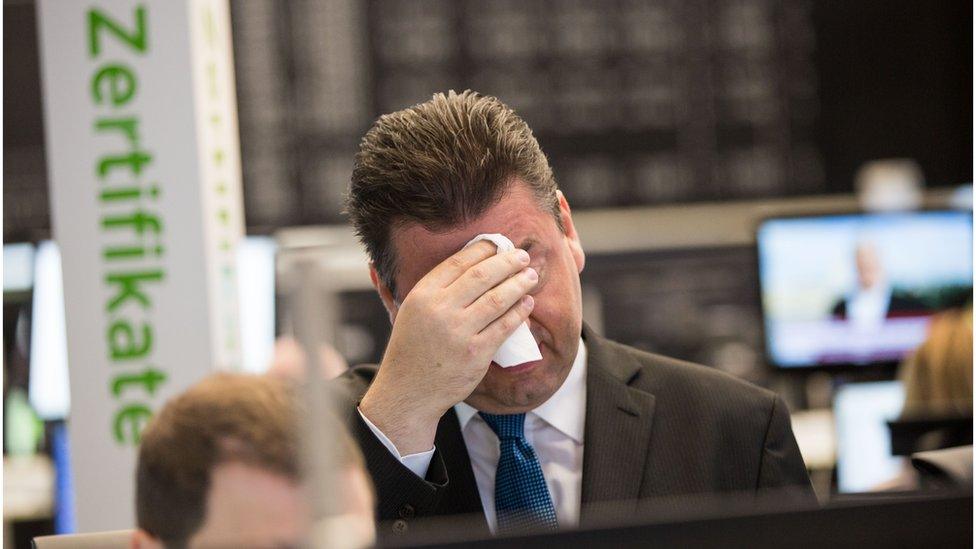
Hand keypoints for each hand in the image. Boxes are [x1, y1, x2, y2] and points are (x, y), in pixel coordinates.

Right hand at [359, 241, 537, 454]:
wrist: (408, 390)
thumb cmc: (412, 347)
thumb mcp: (410, 310)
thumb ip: (433, 287)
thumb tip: (466, 260)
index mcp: (423, 295)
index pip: (458, 263)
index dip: (483, 250)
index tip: (498, 244)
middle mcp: (440, 310)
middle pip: (482, 276)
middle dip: (506, 262)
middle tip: (522, 255)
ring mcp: (459, 333)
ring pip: (497, 299)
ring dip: (518, 283)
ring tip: (530, 275)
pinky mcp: (476, 354)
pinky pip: (504, 326)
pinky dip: (519, 311)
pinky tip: (527, 303)